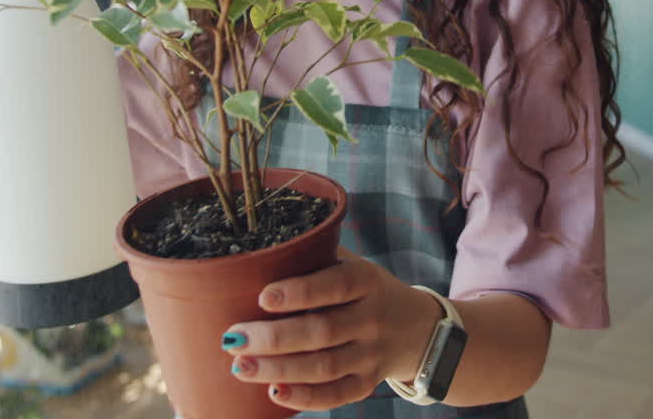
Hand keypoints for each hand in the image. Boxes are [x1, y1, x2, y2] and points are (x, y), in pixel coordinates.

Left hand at [223, 248, 442, 411]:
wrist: (418, 329)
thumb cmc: (367, 291)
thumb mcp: (354, 266)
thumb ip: (317, 259)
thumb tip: (257, 255)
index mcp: (367, 281)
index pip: (335, 286)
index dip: (300, 292)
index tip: (263, 296)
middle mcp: (372, 319)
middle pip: (323, 331)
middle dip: (274, 337)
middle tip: (234, 339)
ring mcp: (371, 355)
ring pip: (324, 367)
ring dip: (279, 369)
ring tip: (240, 366)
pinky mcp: (367, 383)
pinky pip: (336, 395)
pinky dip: (305, 397)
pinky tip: (274, 392)